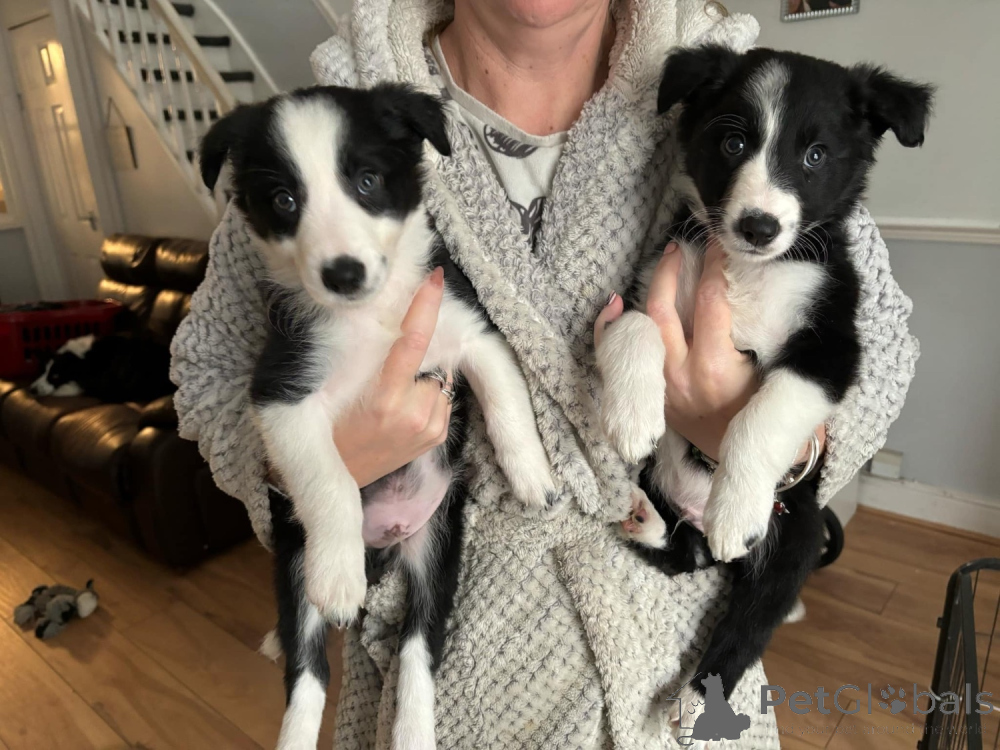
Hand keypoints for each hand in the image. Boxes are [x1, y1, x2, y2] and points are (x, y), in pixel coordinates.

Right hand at [333, 267, 453, 486]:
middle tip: (391, 367)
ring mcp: (429, 428)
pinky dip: (428, 392)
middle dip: (418, 352)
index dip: (425, 307)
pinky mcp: (438, 437)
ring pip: (439, 376)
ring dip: (423, 375)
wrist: (339, 480)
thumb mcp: (331, 393)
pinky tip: (404, 407)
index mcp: (383, 402)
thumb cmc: (329, 430)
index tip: (434, 279)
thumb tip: (383, 320)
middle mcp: (413, 416)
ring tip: (393, 394)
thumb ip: (360, 358)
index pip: (412, 343)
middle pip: (430, 358)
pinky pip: (443, 397)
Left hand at [595, 239, 823, 462]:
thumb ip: (764, 329)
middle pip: (662, 310)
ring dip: (648, 293)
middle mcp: (680, 377)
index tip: (718, 245)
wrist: (755, 460)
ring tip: (663, 265)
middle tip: (681, 247)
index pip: (709, 302)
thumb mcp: (780, 370)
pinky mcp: (654, 397)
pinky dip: (614, 332)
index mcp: (715, 369)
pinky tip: (614, 306)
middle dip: (670, 272)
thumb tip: (750, 276)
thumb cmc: (775, 410)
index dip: (713, 266)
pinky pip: (625, 360)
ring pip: (640, 330)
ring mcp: (661, 388)